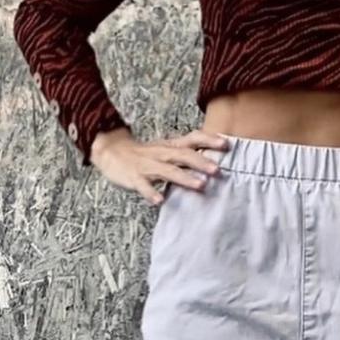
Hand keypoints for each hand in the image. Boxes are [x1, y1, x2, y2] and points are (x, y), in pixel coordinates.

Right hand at [90, 126, 229, 205]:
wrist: (112, 151)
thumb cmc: (146, 153)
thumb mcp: (167, 148)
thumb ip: (187, 153)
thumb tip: (214, 159)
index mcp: (171, 145)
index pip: (193, 138)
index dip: (209, 139)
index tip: (226, 144)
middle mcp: (162, 153)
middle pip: (184, 155)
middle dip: (201, 162)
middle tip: (218, 170)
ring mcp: (148, 166)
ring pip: (168, 171)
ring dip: (185, 178)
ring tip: (201, 185)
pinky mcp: (135, 178)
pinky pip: (144, 186)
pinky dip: (152, 193)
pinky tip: (160, 201)